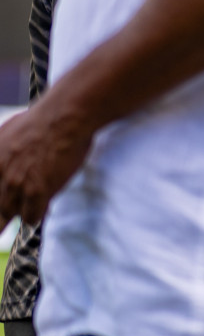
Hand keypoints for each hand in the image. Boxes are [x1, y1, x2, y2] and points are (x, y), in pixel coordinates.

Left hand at [0, 105, 92, 224]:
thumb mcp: (8, 131)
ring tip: (33, 202)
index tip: (4, 199)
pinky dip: (37, 214)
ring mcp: (16, 185)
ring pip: (11, 213)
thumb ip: (2, 151)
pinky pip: (31, 218)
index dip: (1, 195)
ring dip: (22, 209)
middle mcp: (0, 175)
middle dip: (6, 207)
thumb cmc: (43, 119)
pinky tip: (44, 206)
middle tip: (15, 205)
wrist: (64, 116)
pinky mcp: (37, 192)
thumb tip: (3, 159)